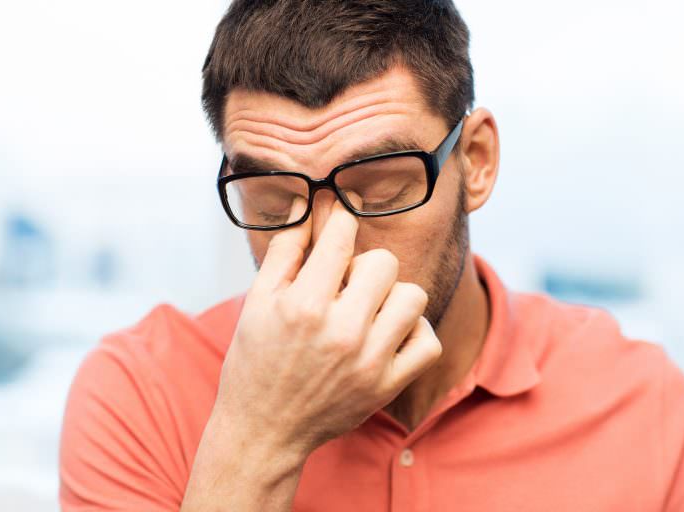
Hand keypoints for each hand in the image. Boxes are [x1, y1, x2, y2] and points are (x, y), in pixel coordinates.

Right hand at [214, 196, 441, 456]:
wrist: (264, 431)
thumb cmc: (255, 362)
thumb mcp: (257, 302)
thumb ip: (285, 251)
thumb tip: (307, 205)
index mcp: (303, 305)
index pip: (342, 235)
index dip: (341, 218)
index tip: (340, 221)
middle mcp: (341, 331)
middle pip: (384, 261)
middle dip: (365, 264)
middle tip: (346, 284)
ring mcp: (369, 361)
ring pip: (412, 296)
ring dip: (391, 296)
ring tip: (368, 309)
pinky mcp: (387, 385)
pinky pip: (427, 341)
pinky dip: (413, 332)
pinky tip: (388, 333)